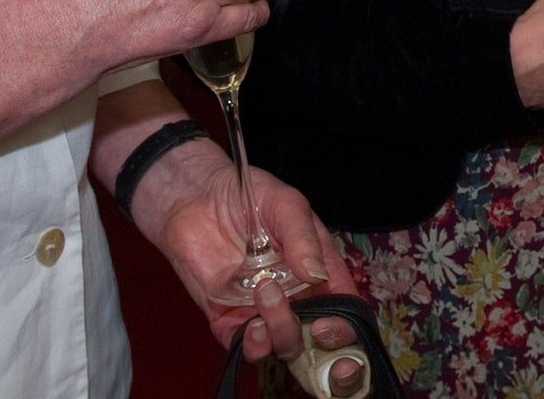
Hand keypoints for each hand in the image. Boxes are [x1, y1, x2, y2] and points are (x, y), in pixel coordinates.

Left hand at [137, 146, 363, 385]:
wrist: (199, 196)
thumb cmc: (249, 196)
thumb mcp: (286, 205)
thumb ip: (303, 237)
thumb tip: (316, 274)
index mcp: (318, 271)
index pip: (342, 307)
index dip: (343, 326)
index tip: (328, 325)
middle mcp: (294, 297)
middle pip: (315, 337)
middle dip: (312, 338)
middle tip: (302, 316)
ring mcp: (261, 311)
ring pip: (281, 344)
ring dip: (280, 332)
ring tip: (264, 293)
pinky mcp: (229, 318)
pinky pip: (244, 347)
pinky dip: (252, 346)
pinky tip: (251, 327)